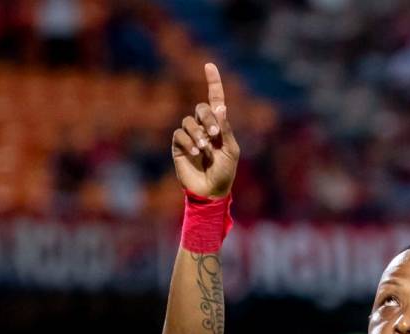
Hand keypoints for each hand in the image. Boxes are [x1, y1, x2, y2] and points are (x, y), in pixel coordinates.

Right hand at [171, 63, 239, 197]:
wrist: (211, 192)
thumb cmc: (225, 173)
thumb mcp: (231, 150)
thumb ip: (225, 129)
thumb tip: (220, 106)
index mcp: (219, 126)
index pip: (215, 100)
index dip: (213, 82)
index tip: (209, 65)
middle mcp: (203, 127)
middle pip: (200, 108)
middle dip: (208, 118)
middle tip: (214, 134)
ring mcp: (190, 136)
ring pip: (188, 121)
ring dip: (198, 134)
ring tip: (205, 149)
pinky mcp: (179, 146)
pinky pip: (179, 135)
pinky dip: (188, 142)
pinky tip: (195, 153)